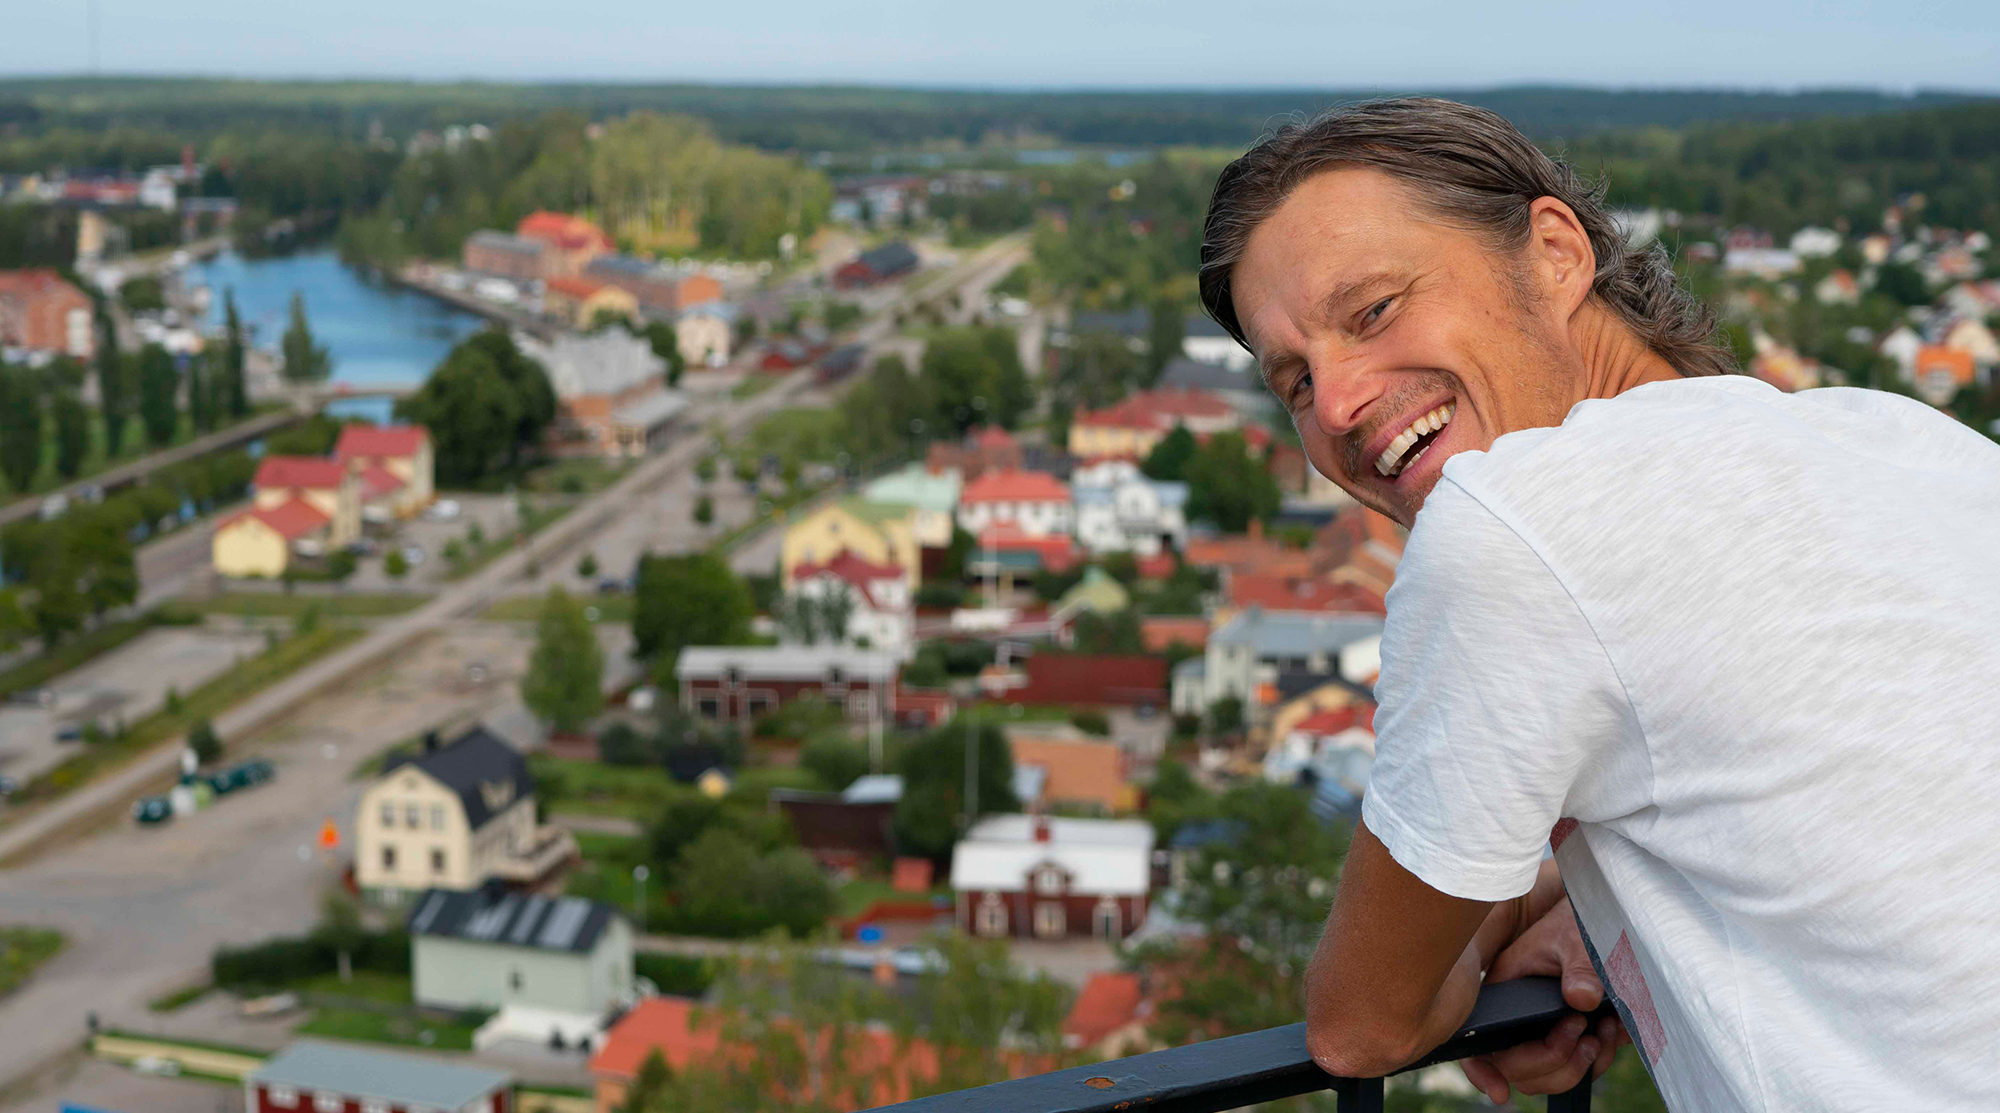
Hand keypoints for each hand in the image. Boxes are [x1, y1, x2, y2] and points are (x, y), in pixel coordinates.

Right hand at [1459, 897, 1626, 1102]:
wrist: (1599, 914)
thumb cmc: (1575, 922)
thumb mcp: (1575, 939)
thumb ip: (1579, 968)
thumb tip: (1583, 1000)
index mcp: (1505, 991)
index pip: (1480, 1041)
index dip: (1483, 1072)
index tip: (1501, 1093)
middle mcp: (1517, 1016)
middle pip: (1520, 1069)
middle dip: (1556, 1064)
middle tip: (1585, 1035)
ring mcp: (1543, 1028)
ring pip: (1550, 1075)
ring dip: (1581, 1066)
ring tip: (1604, 1031)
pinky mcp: (1568, 1033)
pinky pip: (1576, 1066)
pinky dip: (1598, 1059)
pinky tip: (1613, 1031)